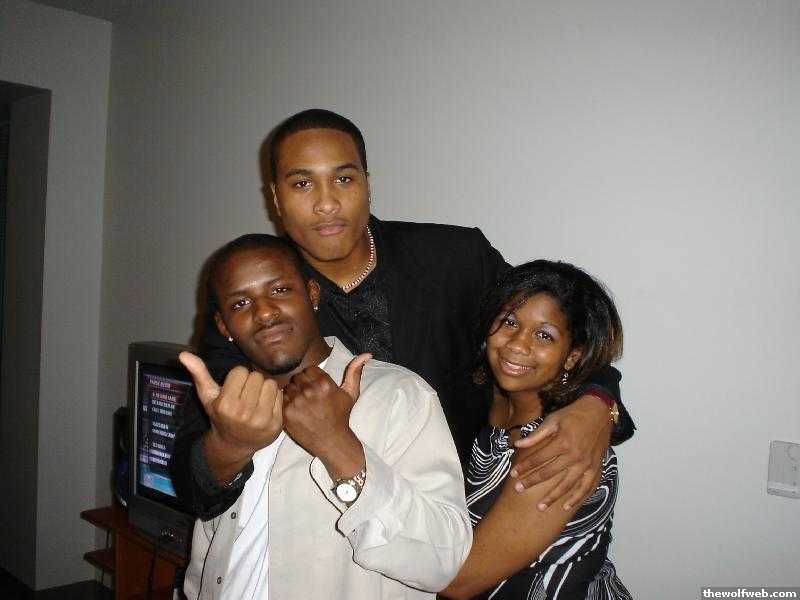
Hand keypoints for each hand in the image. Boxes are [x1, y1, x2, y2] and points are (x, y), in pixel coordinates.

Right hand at [179, 352, 283, 478]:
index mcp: (225, 404)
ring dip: (264, 387)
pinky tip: (265, 406)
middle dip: (251, 381)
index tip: (234, 387)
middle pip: (256, 376)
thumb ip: (198, 374)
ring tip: (256, 398)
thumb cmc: (220, 416)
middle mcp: (243, 413)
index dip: (238, 376)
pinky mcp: (276, 424)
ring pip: (270, 383)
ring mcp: (261, 419)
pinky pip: (279, 395)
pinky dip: (274, 398)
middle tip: (246, 393)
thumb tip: (183, 354)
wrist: (234, 445)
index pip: (240, 371)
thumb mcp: (207, 397)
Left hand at [283, 353, 370, 478]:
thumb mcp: (351, 393)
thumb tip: (367, 354)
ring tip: (302, 402)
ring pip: (289, 387)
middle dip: (302, 384)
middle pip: (298, 377)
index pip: (309, 369)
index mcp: (324, 384)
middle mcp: (310, 391)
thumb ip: (355, 371)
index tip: (316, 387)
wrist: (331, 440)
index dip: (312, 377)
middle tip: (309, 395)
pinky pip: (282, 398)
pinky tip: (296, 409)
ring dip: (294, 392)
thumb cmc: (341, 415)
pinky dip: (287, 402)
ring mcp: (297, 402)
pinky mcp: (287, 412)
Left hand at [509, 394, 611, 509]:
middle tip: (519, 489)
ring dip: (553, 497)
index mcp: (563, 442)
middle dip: (532, 482)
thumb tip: (517, 444)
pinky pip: (586, 487)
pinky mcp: (596, 468)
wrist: (600, 412)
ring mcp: (587, 464)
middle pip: (549, 474)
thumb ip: (536, 435)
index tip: (513, 473)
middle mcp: (575, 456)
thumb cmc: (573, 415)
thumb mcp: (553, 420)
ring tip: (540, 507)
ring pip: (567, 485)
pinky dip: (577, 498)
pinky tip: (567, 506)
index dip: (524, 466)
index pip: (538, 458)